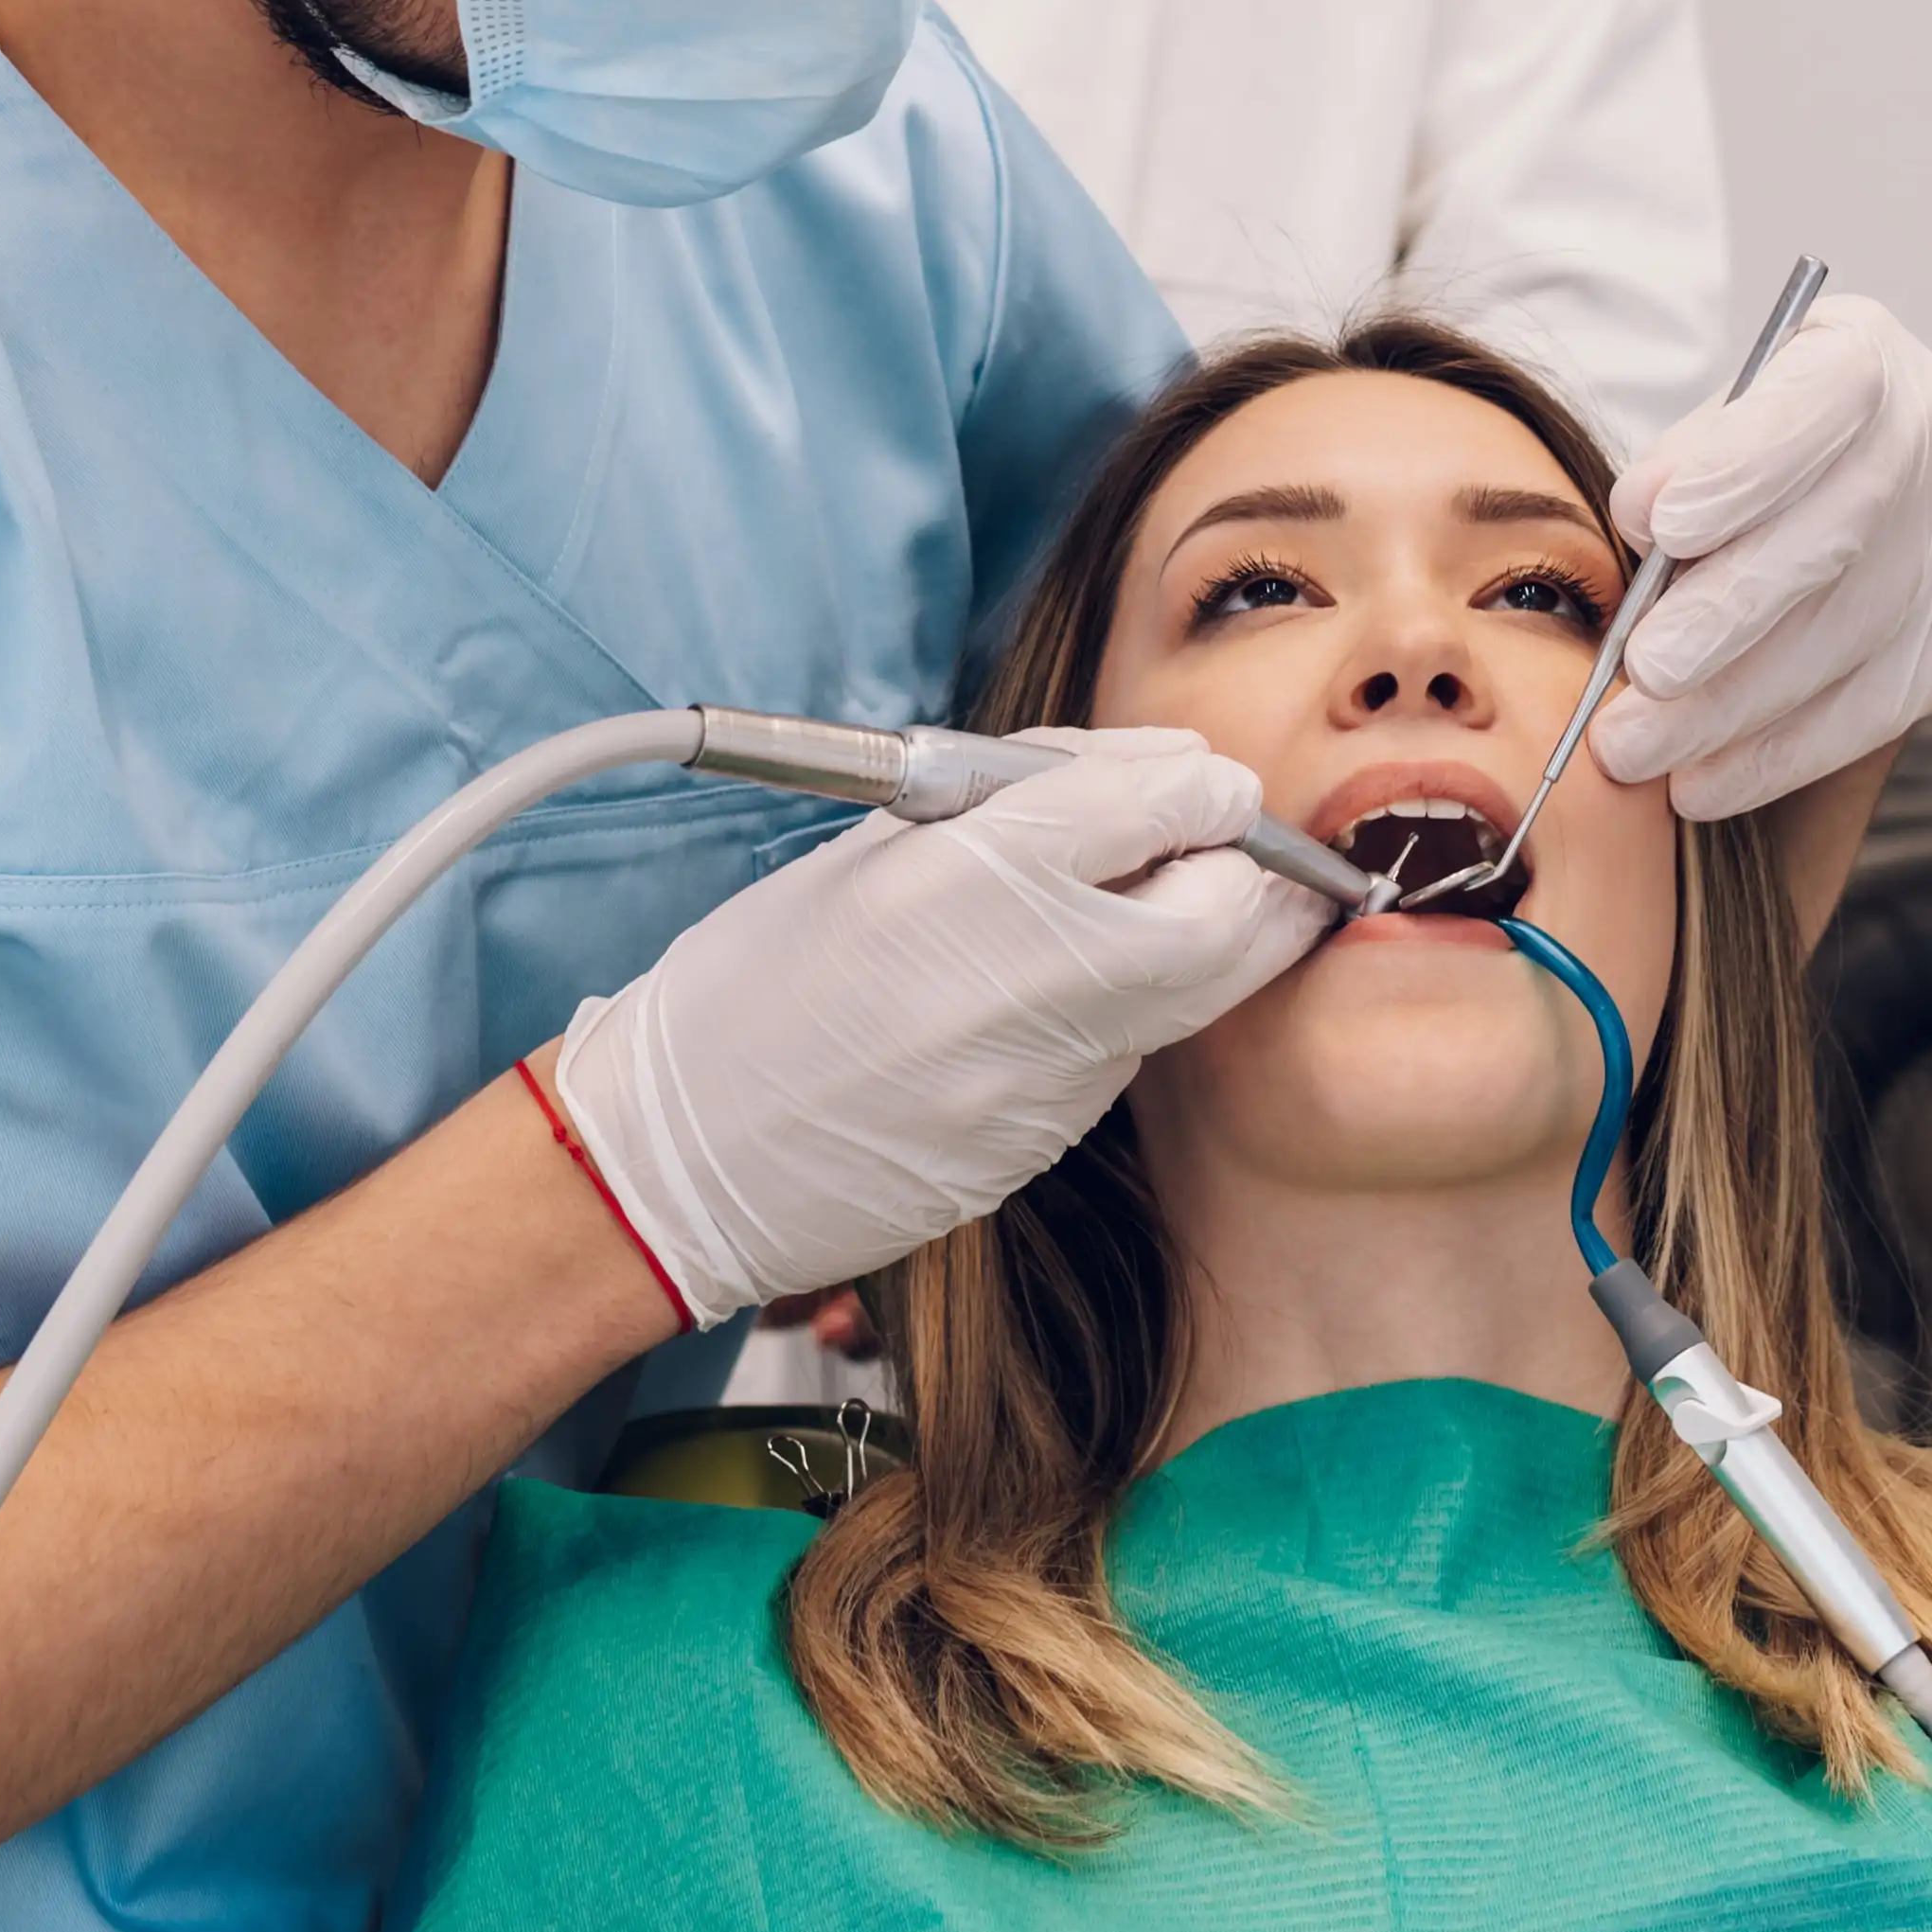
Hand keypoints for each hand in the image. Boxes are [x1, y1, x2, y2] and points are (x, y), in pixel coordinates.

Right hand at [553, 728, 1330, 1321]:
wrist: (677, 1161)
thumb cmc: (751, 982)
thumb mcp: (866, 850)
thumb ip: (1012, 802)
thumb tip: (1143, 770)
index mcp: (963, 875)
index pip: (1155, 808)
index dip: (1205, 786)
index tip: (1212, 781)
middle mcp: (1022, 978)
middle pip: (1223, 913)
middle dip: (1254, 869)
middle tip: (1243, 845)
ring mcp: (1043, 1078)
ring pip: (1196, 996)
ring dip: (1217, 942)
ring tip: (1190, 902)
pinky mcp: (1044, 1146)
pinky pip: (1131, 1060)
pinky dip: (1141, 1012)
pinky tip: (1088, 990)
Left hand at [1588, 297, 1931, 820]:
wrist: (1867, 476)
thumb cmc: (1760, 454)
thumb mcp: (1713, 429)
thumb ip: (1682, 466)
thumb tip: (1646, 520)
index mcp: (1864, 354)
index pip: (1816, 400)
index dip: (1742, 467)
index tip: (1657, 526)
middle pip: (1840, 534)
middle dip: (1728, 616)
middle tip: (1639, 678)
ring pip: (1859, 633)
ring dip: (1738, 708)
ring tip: (1640, 751)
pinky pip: (1889, 702)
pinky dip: (1787, 751)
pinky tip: (1708, 781)